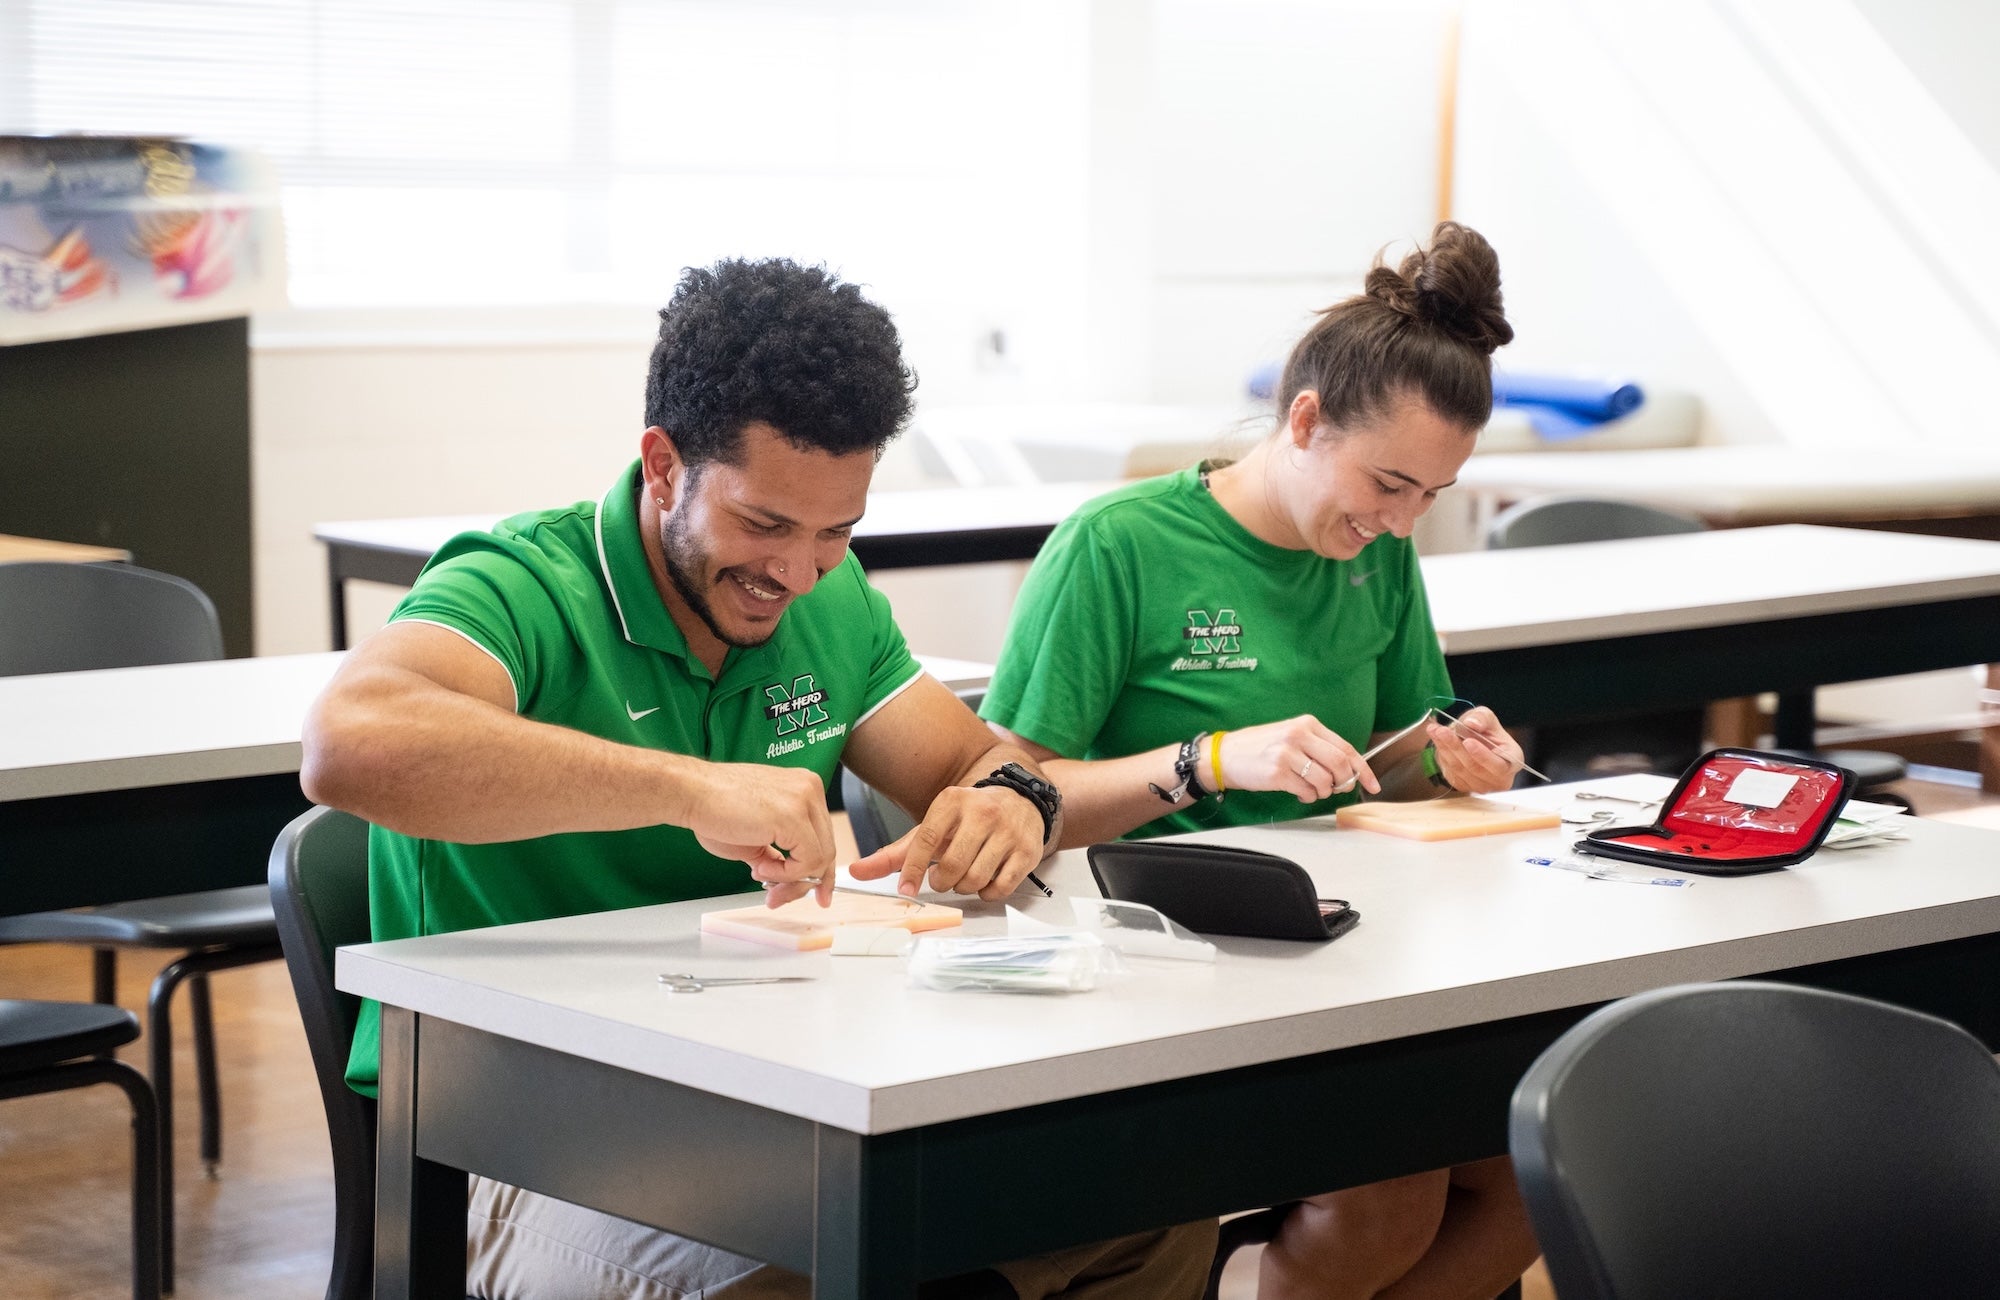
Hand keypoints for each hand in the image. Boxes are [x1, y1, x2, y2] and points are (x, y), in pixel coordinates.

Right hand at [684, 763, 837, 907]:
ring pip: (820, 858)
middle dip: (803, 882)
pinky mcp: (794, 817)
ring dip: (790, 879)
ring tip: (761, 876)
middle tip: (779, 898)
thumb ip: (778, 854)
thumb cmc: (714, 808)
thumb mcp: (757, 836)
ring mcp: (805, 801)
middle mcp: (810, 790)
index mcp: (804, 788)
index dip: (819, 870)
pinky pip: (808, 861)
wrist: (691, 794)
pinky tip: (760, 868)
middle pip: (825, 848)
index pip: (823, 836)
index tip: (816, 893)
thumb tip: (788, 878)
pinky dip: (785, 874)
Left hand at [848, 784, 1044, 900]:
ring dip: (964, 888)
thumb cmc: (968, 819)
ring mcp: (1008, 831)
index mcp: (952, 802)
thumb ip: (895, 853)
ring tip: (965, 876)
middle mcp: (982, 812)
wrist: (1020, 800)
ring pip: (976, 879)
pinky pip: (1001, 887)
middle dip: (942, 881)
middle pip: (952, 866)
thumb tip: (856, 872)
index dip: (914, 869)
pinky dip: (988, 893)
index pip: (926, 840)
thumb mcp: (932, 828)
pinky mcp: (1028, 850)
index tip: (906, 888)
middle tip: (943, 878)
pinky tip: (986, 880)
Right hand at [1219, 715, 1380, 803]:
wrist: (1224, 756)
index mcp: (1306, 724)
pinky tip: (1298, 792)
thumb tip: (1348, 769)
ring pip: (1325, 780)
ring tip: (1311, 789)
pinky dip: (1307, 797)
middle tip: (1336, 789)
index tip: (1372, 784)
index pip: (1346, 748)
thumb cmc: (1259, 748)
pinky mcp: (1277, 772)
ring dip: (1323, 792)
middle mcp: (1298, 735)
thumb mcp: (1290, 736)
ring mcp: (1287, 753)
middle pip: (1340, 764)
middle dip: (1344, 782)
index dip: (1363, 770)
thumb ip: (1318, 747)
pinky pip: (1307, 791)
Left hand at [1426, 706, 1522, 793]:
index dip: (1483, 756)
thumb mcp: (1486, 717)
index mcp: (1512, 761)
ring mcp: (1482, 786)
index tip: (1468, 741)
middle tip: (1442, 731)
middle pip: (1475, 767)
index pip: (1499, 765)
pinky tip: (1436, 739)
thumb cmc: (1485, 731)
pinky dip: (1442, 755)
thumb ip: (1482, 718)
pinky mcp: (1464, 787)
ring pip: (1460, 769)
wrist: (1472, 740)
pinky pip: (1451, 772)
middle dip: (1456, 747)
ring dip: (1446, 749)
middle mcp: (1500, 779)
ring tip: (1435, 730)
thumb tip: (1471, 723)